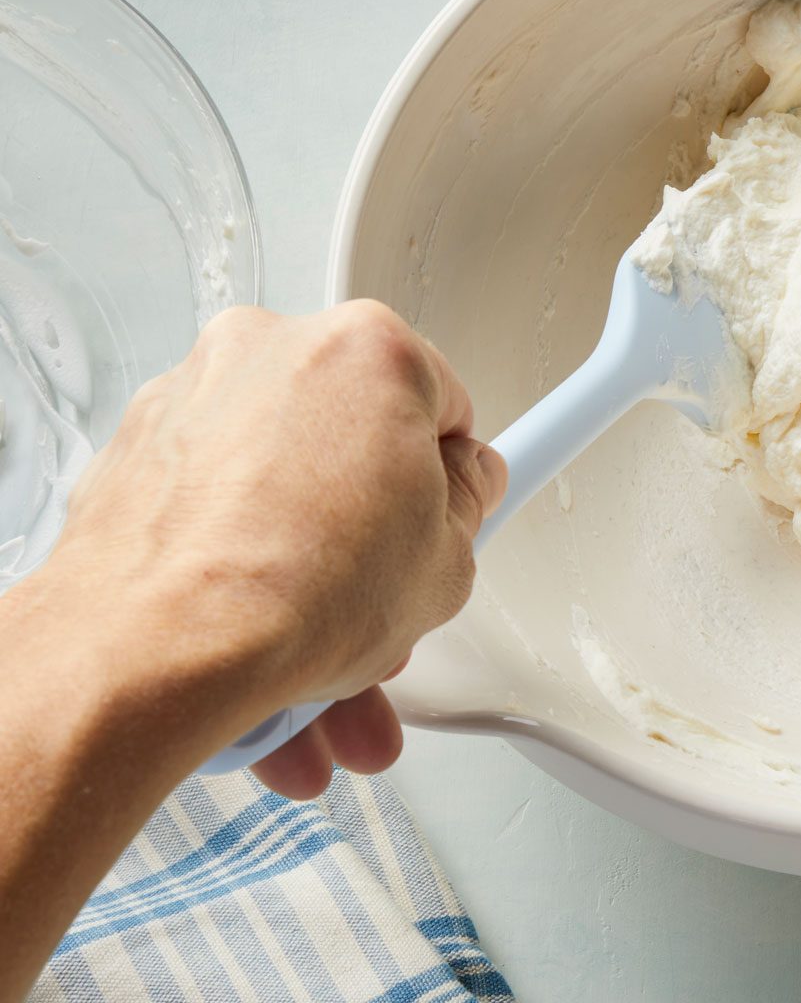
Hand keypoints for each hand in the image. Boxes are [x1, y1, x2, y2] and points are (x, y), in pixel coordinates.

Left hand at [47, 300, 504, 796]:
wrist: (156, 648)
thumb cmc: (291, 591)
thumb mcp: (447, 564)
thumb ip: (464, 509)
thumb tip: (454, 497)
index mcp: (365, 351)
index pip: (443, 406)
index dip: (453, 478)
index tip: (451, 510)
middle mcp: (270, 350)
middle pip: (351, 442)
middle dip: (369, 530)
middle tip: (383, 596)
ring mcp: (192, 397)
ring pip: (276, 482)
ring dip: (304, 564)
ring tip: (320, 656)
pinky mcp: (131, 452)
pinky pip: (210, 507)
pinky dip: (234, 563)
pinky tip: (257, 639)